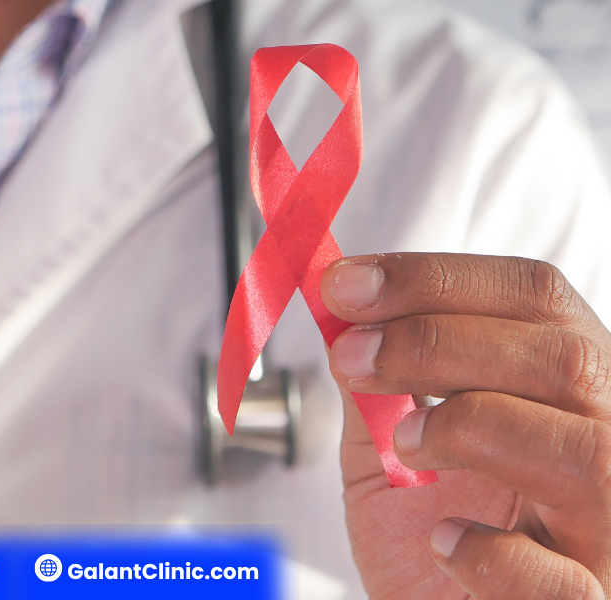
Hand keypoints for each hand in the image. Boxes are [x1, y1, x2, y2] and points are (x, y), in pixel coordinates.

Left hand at [321, 254, 610, 598]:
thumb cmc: (425, 546)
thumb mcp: (388, 453)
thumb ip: (375, 390)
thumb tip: (340, 318)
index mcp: (558, 396)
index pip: (533, 299)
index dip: (436, 278)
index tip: (348, 284)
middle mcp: (604, 447)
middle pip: (563, 359)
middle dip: (437, 339)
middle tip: (353, 354)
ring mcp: (605, 533)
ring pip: (586, 452)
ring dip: (470, 425)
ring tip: (403, 442)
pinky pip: (564, 583)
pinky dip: (492, 553)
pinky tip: (444, 539)